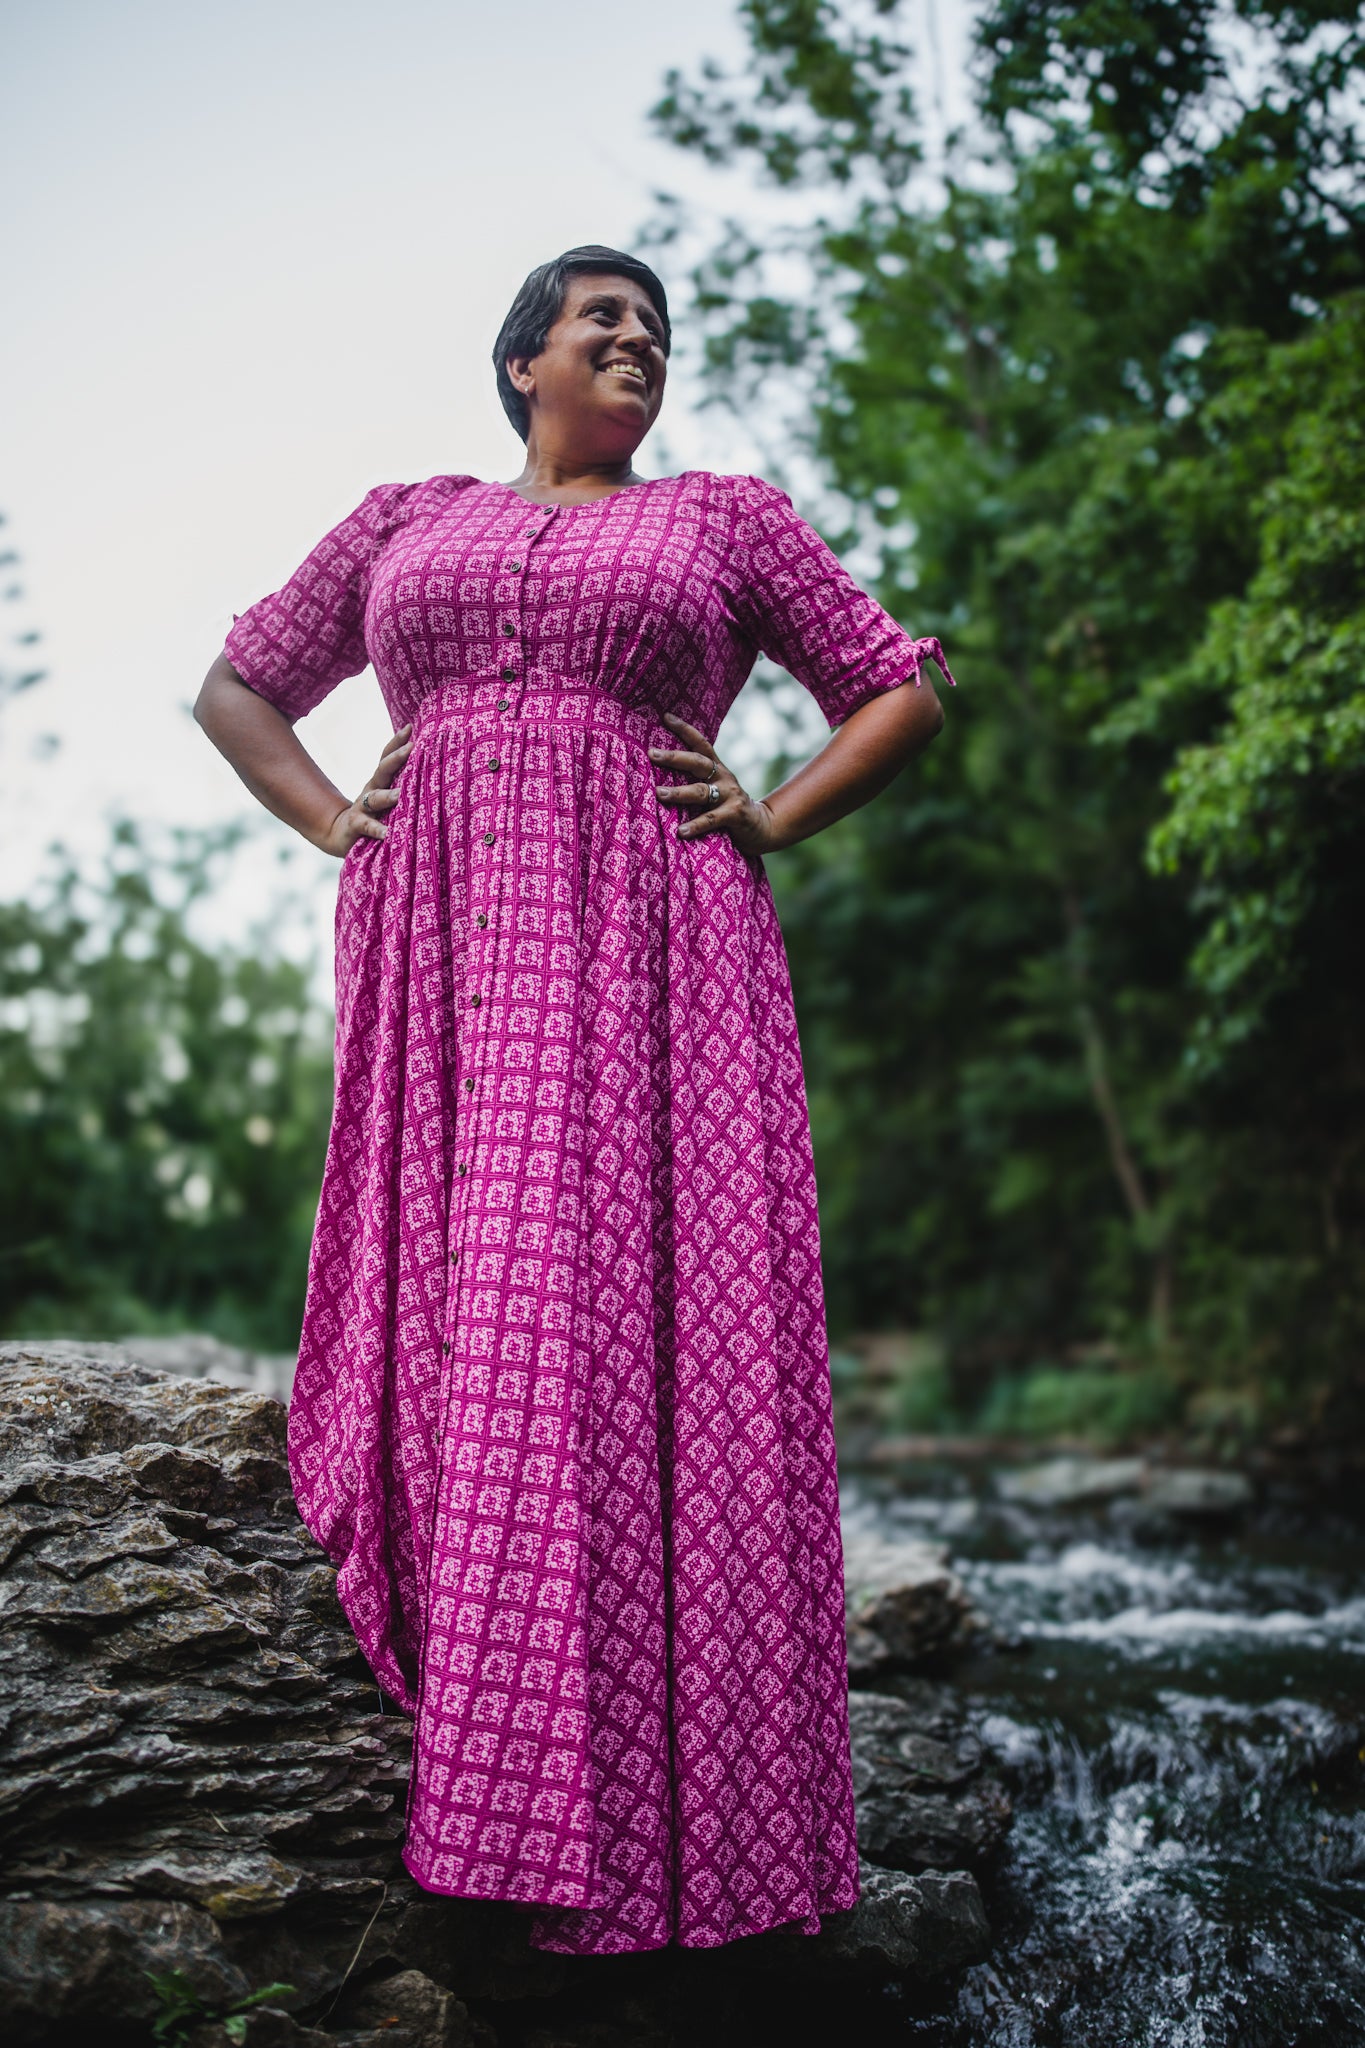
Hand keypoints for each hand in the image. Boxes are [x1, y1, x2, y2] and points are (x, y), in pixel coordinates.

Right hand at [320, 724, 412, 856]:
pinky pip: (366, 825)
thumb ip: (404, 786)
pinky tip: (387, 832)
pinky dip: (377, 829)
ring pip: (375, 798)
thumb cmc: (376, 814)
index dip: (397, 742)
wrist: (342, 833)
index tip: (410, 727)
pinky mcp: (356, 824)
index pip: (388, 757)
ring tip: (399, 795)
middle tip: (411, 748)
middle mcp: (372, 789)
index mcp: (381, 781)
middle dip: (396, 758)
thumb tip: (433, 772)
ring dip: (387, 796)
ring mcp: (363, 806)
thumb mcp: (388, 797)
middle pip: (383, 770)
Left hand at [649, 714, 775, 856]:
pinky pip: (712, 819)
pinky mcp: (735, 814)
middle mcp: (723, 777)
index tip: (666, 716)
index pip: (700, 743)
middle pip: (698, 762)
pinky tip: (681, 831)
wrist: (761, 826)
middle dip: (674, 757)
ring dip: (679, 792)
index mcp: (716, 768)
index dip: (684, 729)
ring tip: (659, 793)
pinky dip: (696, 825)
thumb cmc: (727, 807)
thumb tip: (659, 776)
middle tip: (652, 754)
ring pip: (701, 791)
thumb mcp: (714, 788)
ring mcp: (730, 795)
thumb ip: (696, 781)